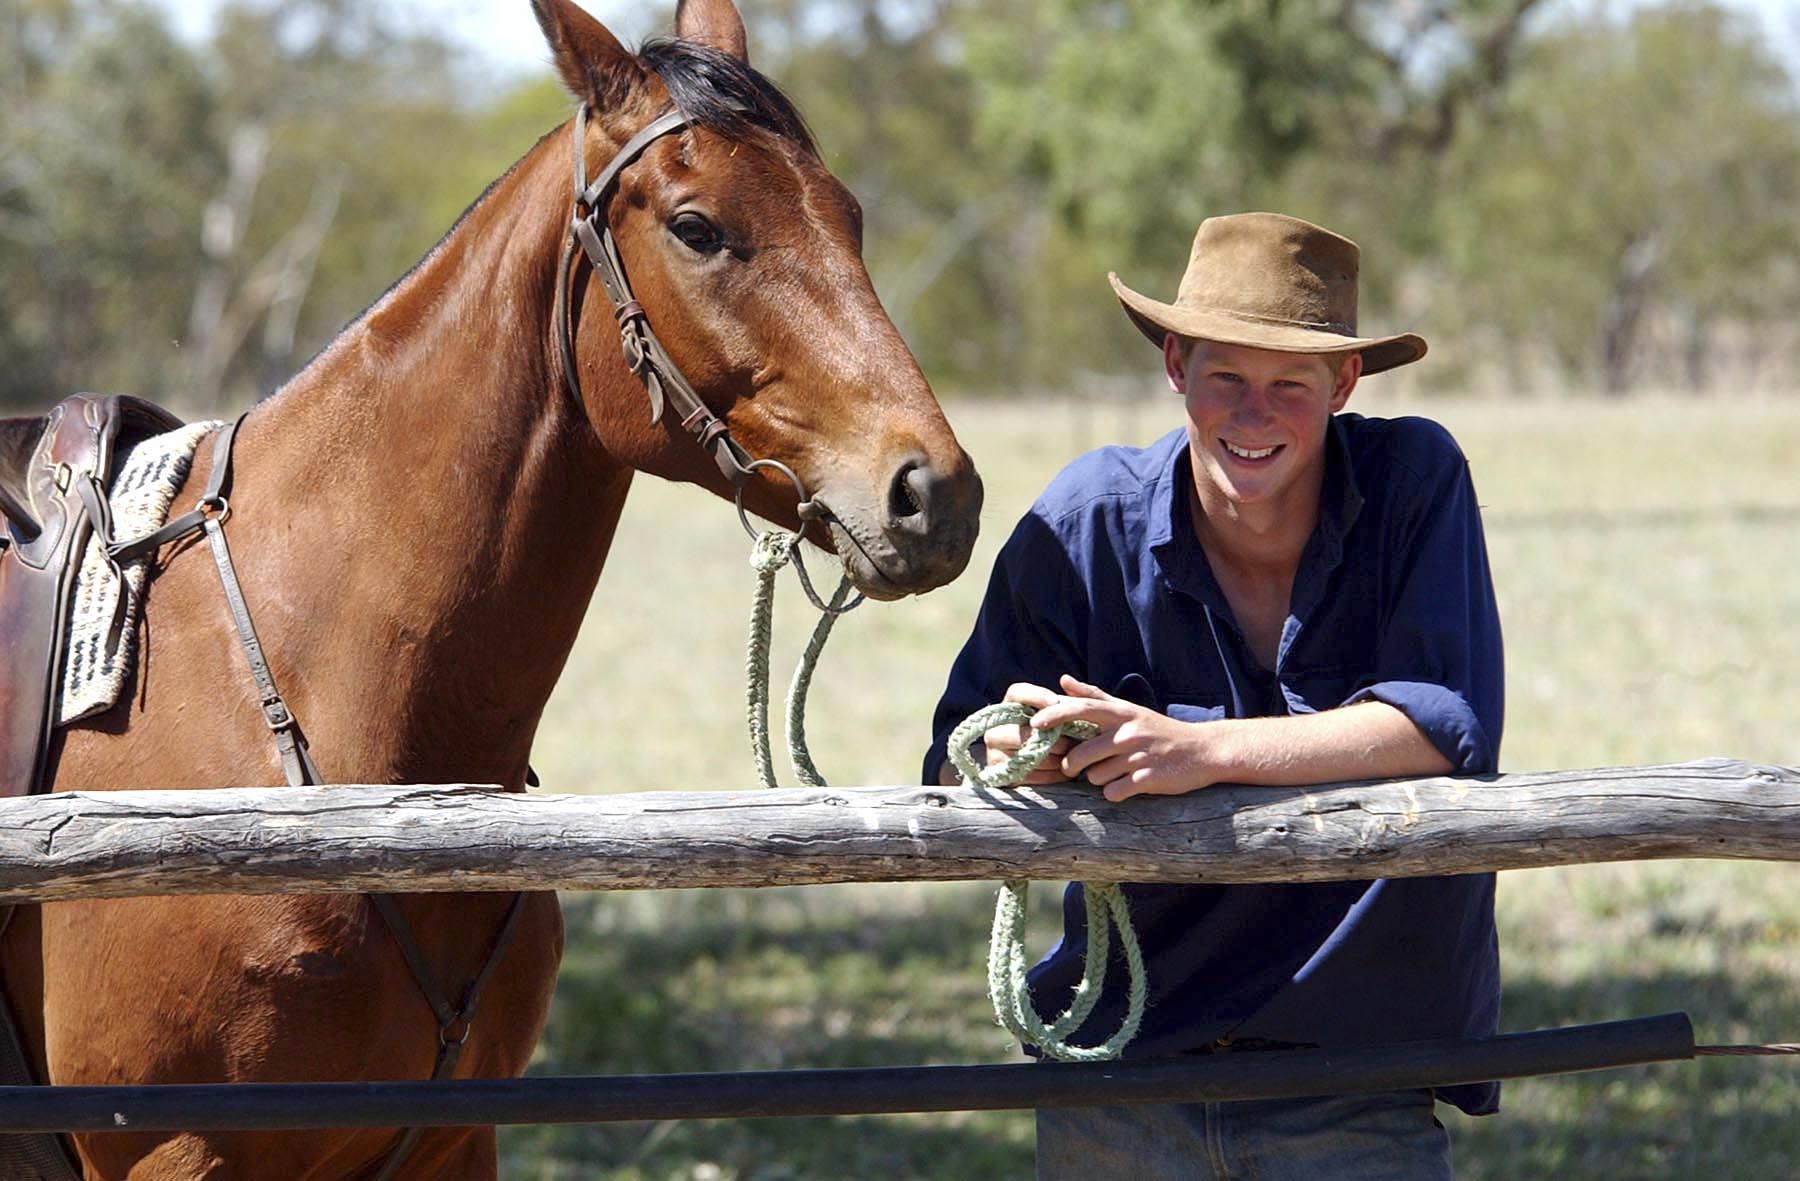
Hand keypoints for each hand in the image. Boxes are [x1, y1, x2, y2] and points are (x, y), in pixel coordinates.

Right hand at [980, 682, 1077, 784]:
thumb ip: (1072, 699)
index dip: (1035, 696)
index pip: (1016, 692)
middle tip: (1072, 743)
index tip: (1055, 703)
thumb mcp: (1066, 718)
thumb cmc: (1060, 737)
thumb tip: (1065, 680)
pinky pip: (1026, 773)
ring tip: (1072, 758)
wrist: (1046, 770)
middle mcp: (995, 727)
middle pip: (1019, 729)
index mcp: (1010, 707)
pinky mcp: (999, 773)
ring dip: (1053, 758)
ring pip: (1025, 752)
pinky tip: (1063, 772)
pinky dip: (1049, 774)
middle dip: (1050, 738)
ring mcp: (993, 751)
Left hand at [1029, 674, 1218, 801]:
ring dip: (1099, 779)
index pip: (1080, 709)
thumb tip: (1063, 680)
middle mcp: (1128, 732)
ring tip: (1116, 772)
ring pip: (1095, 777)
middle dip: (1074, 765)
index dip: (1053, 716)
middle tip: (1079, 767)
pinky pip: (1113, 793)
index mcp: (1121, 714)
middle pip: (1080, 755)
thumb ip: (1094, 696)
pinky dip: (1115, 792)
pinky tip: (1127, 785)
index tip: (1035, 725)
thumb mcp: (1129, 710)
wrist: (1202, 751)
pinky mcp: (1148, 780)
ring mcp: (1138, 757)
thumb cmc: (1159, 731)